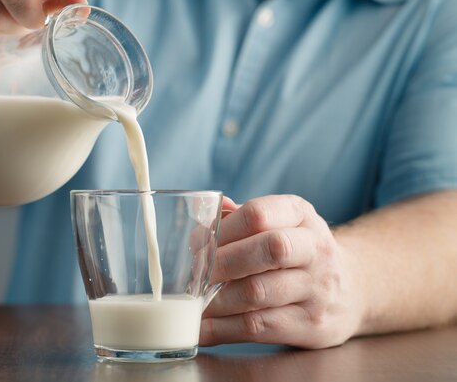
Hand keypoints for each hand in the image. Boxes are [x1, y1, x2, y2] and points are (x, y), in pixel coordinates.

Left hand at [200, 195, 361, 348]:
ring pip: (258, 293)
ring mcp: (317, 289)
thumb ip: (241, 218)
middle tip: (194, 276)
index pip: (259, 214)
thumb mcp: (281, 222)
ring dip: (216, 301)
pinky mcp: (312, 326)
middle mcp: (315, 249)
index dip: (223, 231)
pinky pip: (259, 327)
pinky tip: (202, 329)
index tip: (197, 246)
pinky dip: (223, 329)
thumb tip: (204, 218)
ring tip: (192, 304)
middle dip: (222, 263)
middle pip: (268, 250)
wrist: (354, 288)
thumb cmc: (299, 251)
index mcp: (300, 215)